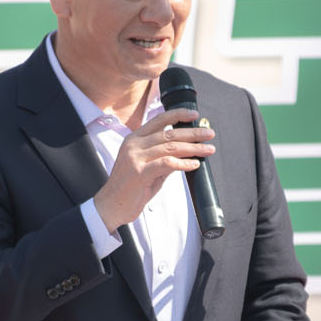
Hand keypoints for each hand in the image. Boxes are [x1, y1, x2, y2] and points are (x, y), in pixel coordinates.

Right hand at [93, 107, 214, 232]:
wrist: (110, 206)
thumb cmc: (130, 188)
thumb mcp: (148, 168)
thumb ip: (164, 158)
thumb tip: (186, 152)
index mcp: (134, 139)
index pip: (159, 120)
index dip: (178, 115)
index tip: (195, 115)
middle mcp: (133, 145)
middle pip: (169, 133)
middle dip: (192, 133)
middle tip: (209, 134)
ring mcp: (135, 157)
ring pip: (170, 147)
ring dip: (193, 148)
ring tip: (208, 150)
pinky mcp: (139, 172)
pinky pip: (166, 164)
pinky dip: (183, 163)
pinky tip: (194, 164)